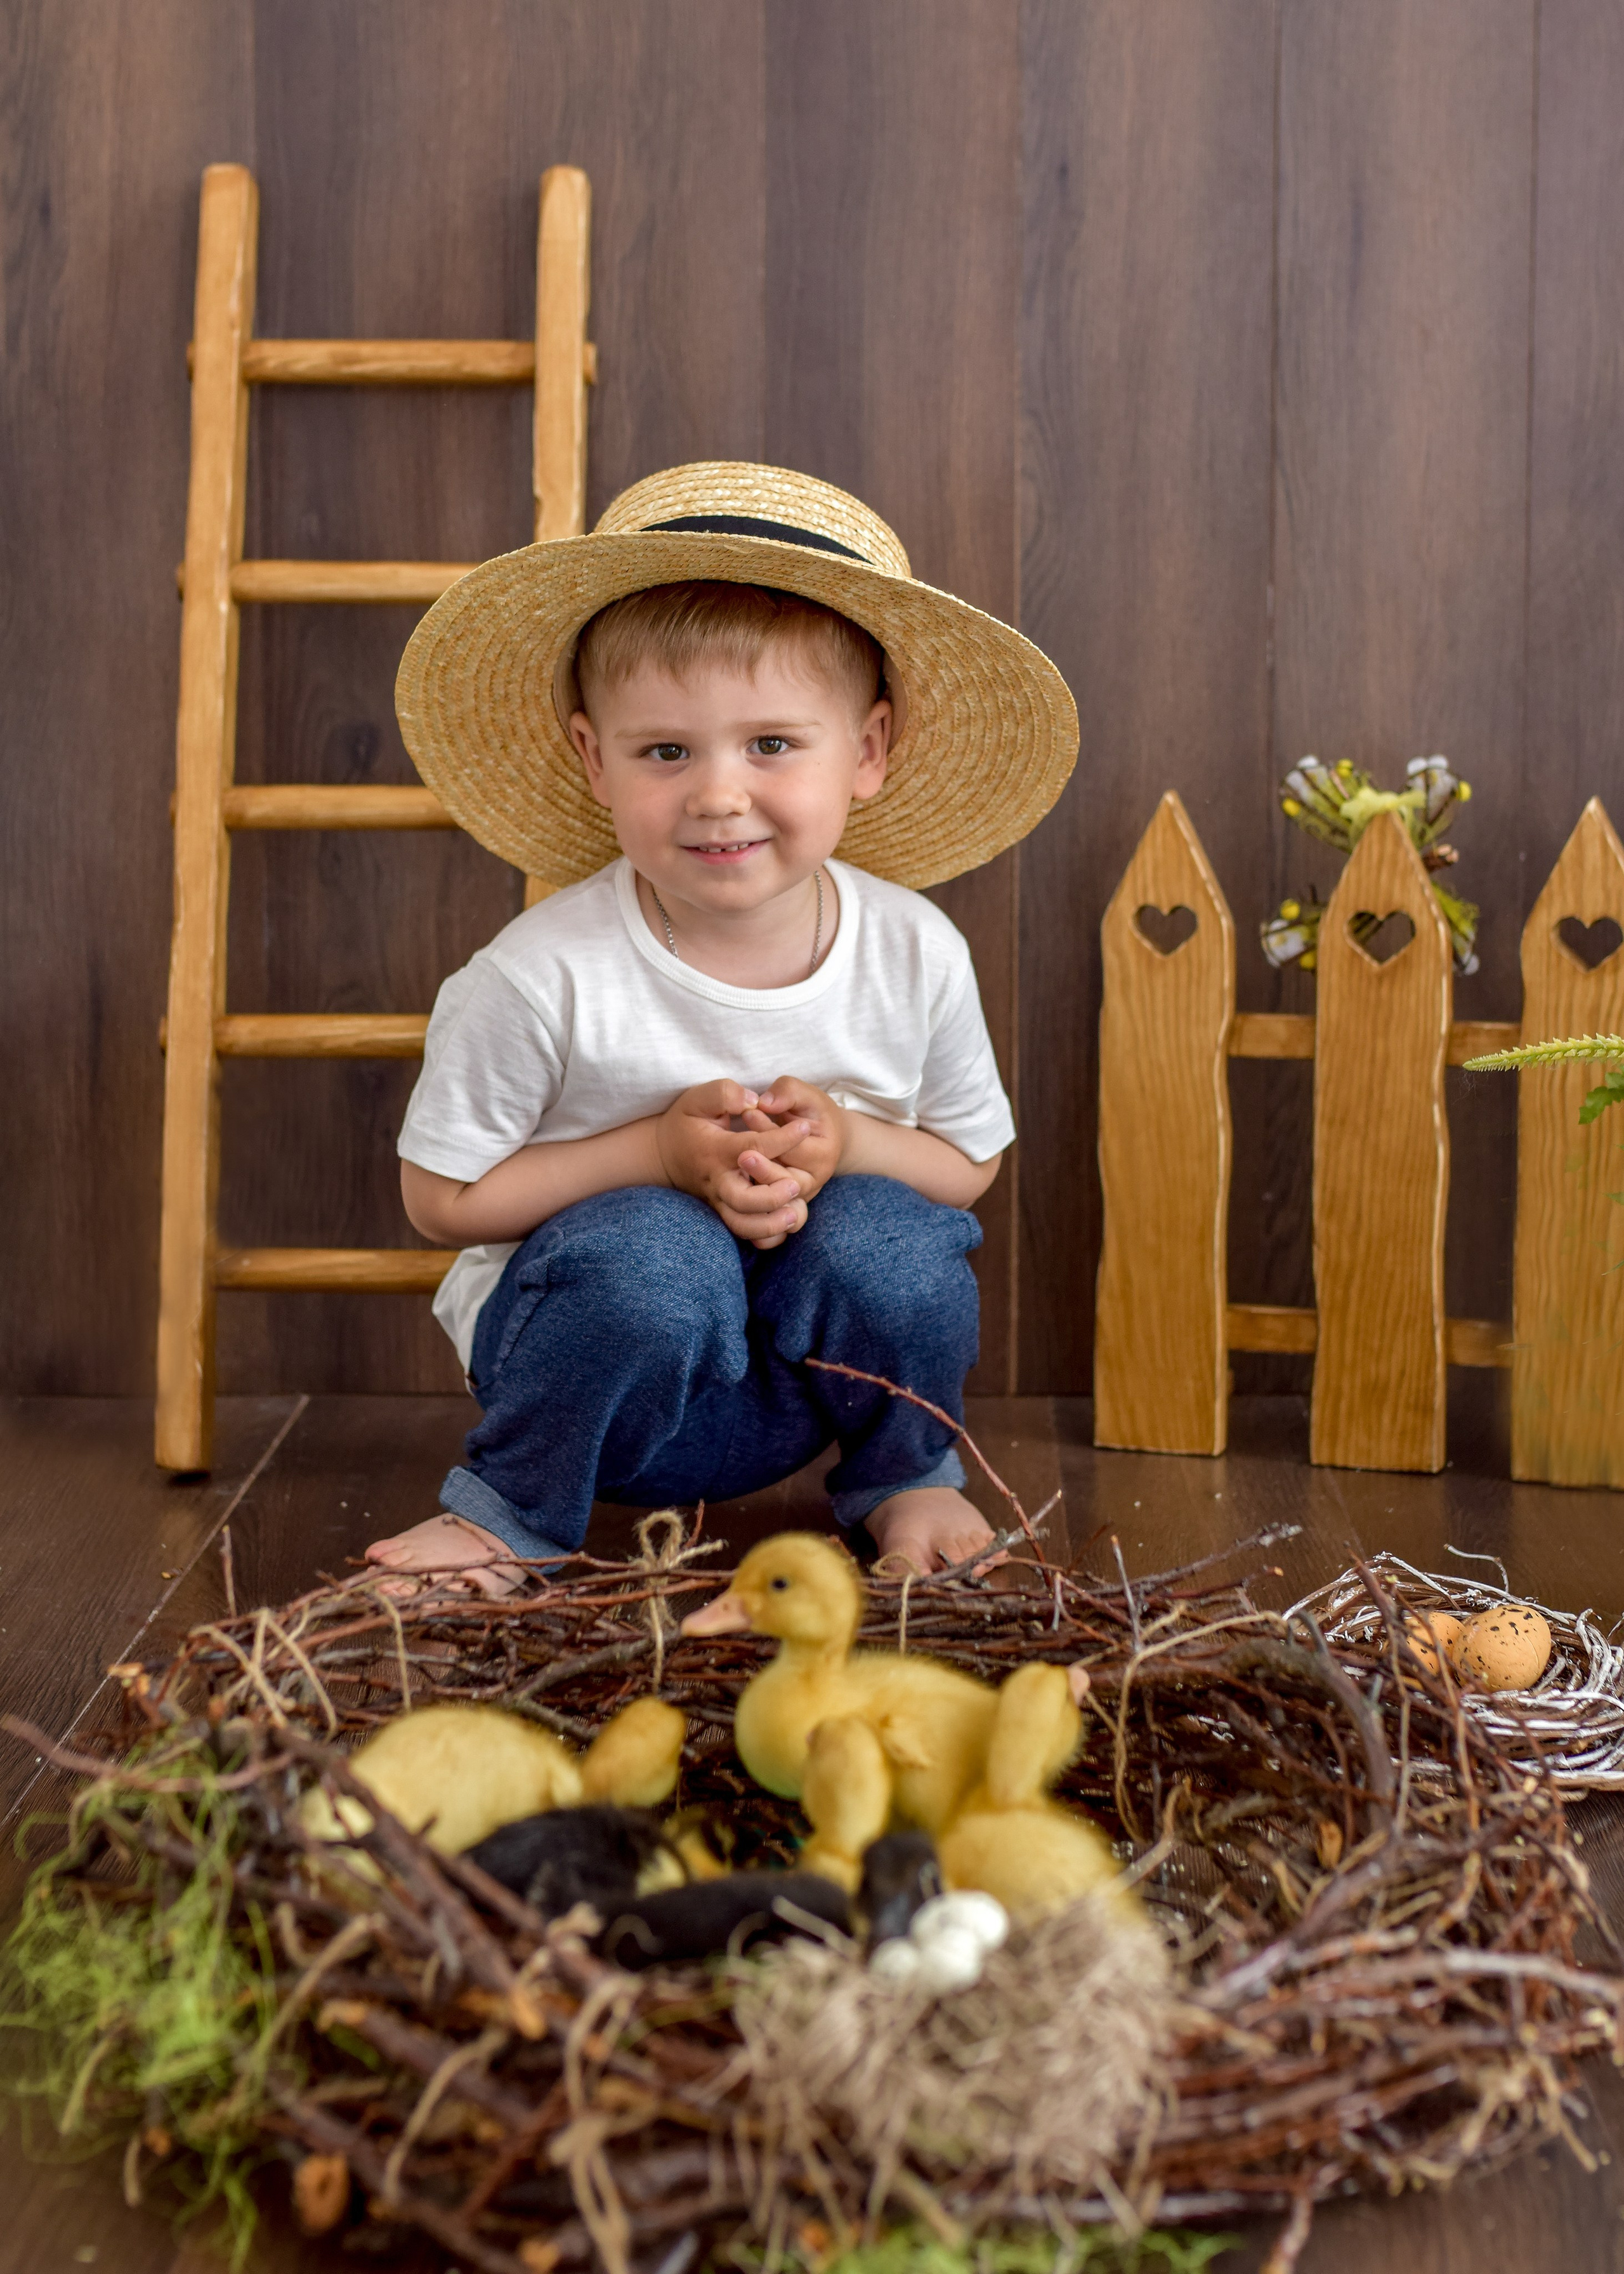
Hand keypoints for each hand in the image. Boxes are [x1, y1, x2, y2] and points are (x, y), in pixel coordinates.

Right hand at [653, 1080, 810, 1245]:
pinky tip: (784, 1224)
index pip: (755, 1147)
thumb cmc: (687, 1122)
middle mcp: (718, 1180)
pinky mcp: (723, 1211)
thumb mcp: (698, 1098)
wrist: (663, 1155)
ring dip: (769, 1224)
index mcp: (716, 1150)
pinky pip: (743, 1233)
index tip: (804, 1129)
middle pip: (743, 1201)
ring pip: (742, 1225)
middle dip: (772, 1197)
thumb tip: (753, 1100)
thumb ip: (725, 1094)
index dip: (783, 1139)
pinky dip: (764, 1235)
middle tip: (795, 1185)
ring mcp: (719, 1200)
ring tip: (793, 1214)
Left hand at [739, 1076, 846, 1206]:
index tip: (749, 1113)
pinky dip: (754, 1209)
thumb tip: (765, 1103)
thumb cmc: (813, 1112)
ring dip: (755, 1184)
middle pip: (783, 1180)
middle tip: (742, 1153)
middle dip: (762, 1165)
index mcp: (823, 1154)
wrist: (825, 1136)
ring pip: (773, 1199)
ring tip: (740, 1164)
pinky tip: (735, 1191)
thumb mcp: (807, 1094)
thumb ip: (788, 1092)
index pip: (793, 1147)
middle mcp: (813, 1180)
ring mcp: (798, 1195)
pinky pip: (767, 1214)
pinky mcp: (784, 1204)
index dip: (769, 1131)